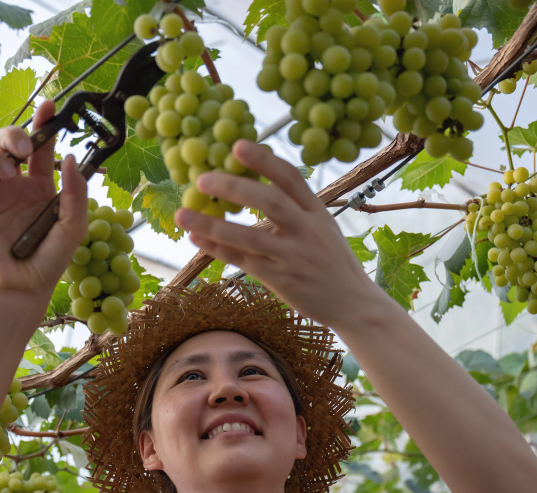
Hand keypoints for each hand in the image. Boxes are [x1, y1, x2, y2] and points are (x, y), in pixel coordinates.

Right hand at [0, 100, 87, 303]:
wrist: (22, 285)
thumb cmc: (50, 259)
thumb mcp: (73, 225)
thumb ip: (76, 192)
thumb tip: (70, 157)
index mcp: (40, 184)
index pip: (41, 146)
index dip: (43, 123)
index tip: (49, 106)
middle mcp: (14, 183)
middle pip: (6, 140)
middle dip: (12, 133)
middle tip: (23, 148)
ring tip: (5, 176)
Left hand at [175, 140, 382, 329]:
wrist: (353, 303)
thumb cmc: (331, 262)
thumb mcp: (322, 228)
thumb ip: (295, 210)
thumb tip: (256, 189)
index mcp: (317, 212)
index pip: (291, 178)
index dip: (264, 160)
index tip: (237, 145)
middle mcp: (307, 230)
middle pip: (270, 202)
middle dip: (234, 188)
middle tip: (201, 179)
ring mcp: (294, 256)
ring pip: (250, 237)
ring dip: (213, 225)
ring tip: (183, 215)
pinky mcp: (282, 279)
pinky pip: (244, 261)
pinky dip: (218, 250)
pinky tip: (196, 240)